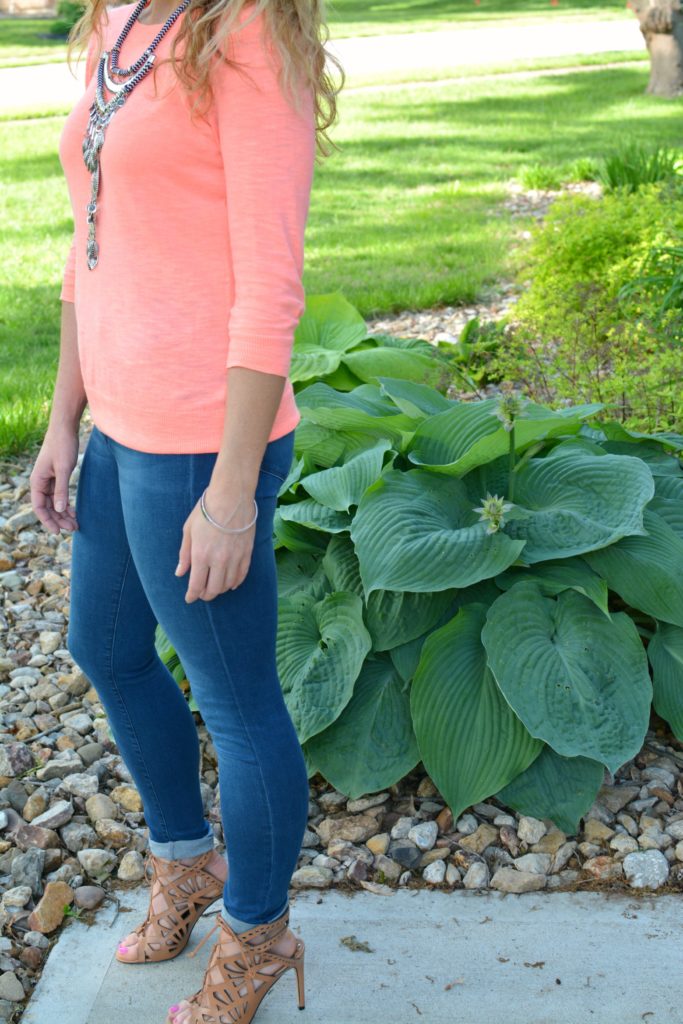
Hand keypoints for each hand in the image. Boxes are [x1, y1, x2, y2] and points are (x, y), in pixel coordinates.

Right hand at [29, 425, 79, 534]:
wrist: (65, 428)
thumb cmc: (63, 446)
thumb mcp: (63, 469)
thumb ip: (61, 489)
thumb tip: (60, 510)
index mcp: (37, 481)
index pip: (39, 507)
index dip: (48, 521)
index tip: (59, 532)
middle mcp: (40, 482)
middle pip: (48, 507)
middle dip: (59, 519)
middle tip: (74, 528)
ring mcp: (48, 479)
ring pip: (54, 502)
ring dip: (63, 513)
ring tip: (76, 523)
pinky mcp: (57, 476)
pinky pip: (59, 495)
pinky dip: (66, 504)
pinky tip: (74, 511)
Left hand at [176, 487, 255, 602]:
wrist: (231, 497)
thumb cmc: (206, 511)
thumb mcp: (188, 531)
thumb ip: (184, 555)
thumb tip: (179, 572)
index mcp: (201, 555)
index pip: (196, 585)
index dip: (192, 595)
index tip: (189, 599)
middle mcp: (218, 560)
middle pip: (213, 589)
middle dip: (206, 595)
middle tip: (202, 594)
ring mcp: (235, 558)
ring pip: (228, 584)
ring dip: (220, 589)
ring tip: (215, 588)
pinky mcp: (247, 553)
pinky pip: (242, 575)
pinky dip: (235, 582)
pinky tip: (231, 584)